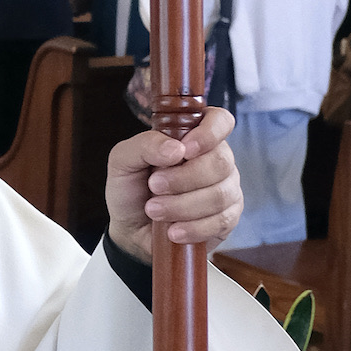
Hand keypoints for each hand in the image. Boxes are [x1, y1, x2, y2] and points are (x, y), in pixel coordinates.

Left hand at [105, 105, 240, 261]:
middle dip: (183, 178)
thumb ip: (144, 145)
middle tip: (154, 186)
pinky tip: (173, 230)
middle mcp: (216, 159)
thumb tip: (175, 149)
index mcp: (193, 136)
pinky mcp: (228, 217)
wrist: (131, 229)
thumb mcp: (122, 161)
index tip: (185, 150)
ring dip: (182, 206)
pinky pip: (222, 221)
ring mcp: (226, 188)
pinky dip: (193, 227)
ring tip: (154, 210)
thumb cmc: (130, 189)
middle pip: (220, 162)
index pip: (219, 120)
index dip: (209, 133)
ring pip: (220, 194)